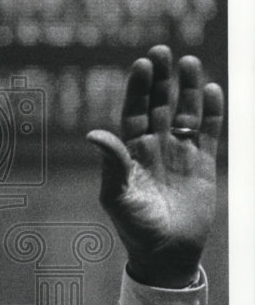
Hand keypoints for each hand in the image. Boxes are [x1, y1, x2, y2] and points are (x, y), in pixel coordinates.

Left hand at [86, 45, 223, 287]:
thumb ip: (111, 163)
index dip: (138, 89)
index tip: (142, 64)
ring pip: (185, 112)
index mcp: (131, 152)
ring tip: (190, 62)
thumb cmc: (135, 227)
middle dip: (161, 79)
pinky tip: (212, 90)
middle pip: (159, 104)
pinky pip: (208, 131)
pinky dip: (212, 111)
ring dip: (188, 88)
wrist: (166, 253)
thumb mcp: (117, 196)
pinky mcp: (203, 163)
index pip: (134, 112)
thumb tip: (93, 133)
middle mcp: (155, 147)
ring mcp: (180, 153)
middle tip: (163, 51)